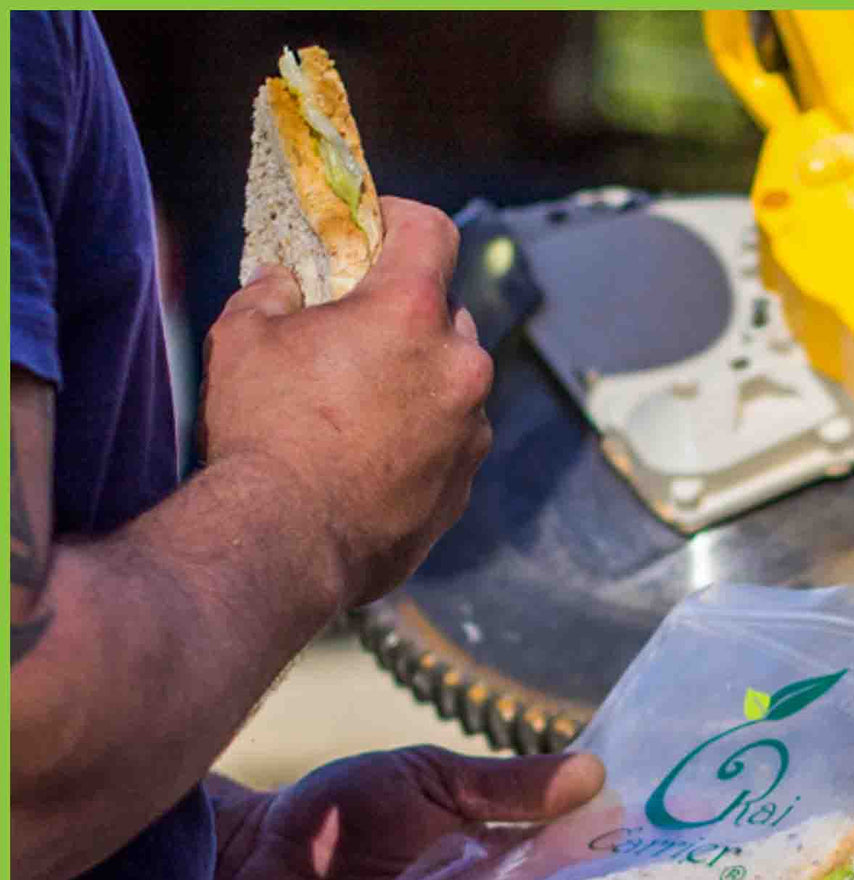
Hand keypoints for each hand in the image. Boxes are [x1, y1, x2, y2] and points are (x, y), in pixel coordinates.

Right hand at [198, 197, 493, 607]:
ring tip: (360, 407)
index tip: (375, 231)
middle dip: (406, 314)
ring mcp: (470, 432)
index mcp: (412, 313)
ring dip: (419, 381)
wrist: (287, 545)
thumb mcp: (243, 338)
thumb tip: (284, 283)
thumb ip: (271, 293)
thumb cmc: (262, 434)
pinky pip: (450, 443)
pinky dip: (422, 439)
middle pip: (446, 313)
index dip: (400, 220)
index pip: (433, 231)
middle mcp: (459, 367)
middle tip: (356, 330)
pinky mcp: (464, 487)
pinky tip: (372, 460)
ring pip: (453, 384)